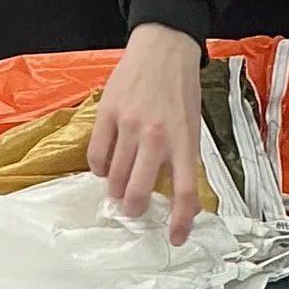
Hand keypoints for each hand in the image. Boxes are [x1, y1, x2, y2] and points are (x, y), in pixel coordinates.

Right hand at [88, 23, 205, 244]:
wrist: (164, 49)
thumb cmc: (181, 91)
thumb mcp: (191, 127)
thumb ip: (181, 158)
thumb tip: (170, 195)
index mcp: (184, 141)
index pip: (185, 192)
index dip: (180, 221)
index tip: (176, 238)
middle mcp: (157, 137)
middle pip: (139, 190)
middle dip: (133, 209)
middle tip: (132, 210)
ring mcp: (130, 125)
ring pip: (114, 176)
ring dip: (115, 189)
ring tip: (117, 188)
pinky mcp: (108, 114)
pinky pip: (96, 155)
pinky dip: (99, 168)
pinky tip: (104, 167)